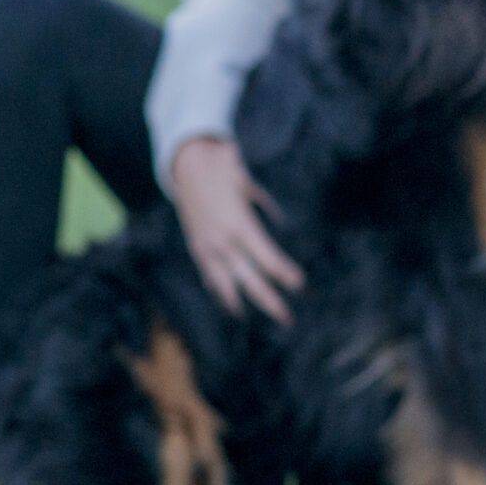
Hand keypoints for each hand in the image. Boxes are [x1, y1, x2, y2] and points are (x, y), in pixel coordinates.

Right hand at [170, 136, 303, 323]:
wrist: (186, 165)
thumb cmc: (223, 169)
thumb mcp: (247, 182)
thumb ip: (263, 202)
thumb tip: (281, 220)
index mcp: (239, 224)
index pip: (266, 258)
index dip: (284, 274)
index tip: (300, 285)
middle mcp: (222, 240)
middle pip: (249, 278)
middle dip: (270, 300)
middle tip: (288, 318)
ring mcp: (206, 246)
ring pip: (225, 283)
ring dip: (240, 302)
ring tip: (251, 319)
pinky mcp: (196, 246)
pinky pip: (209, 274)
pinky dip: (219, 289)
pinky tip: (229, 302)